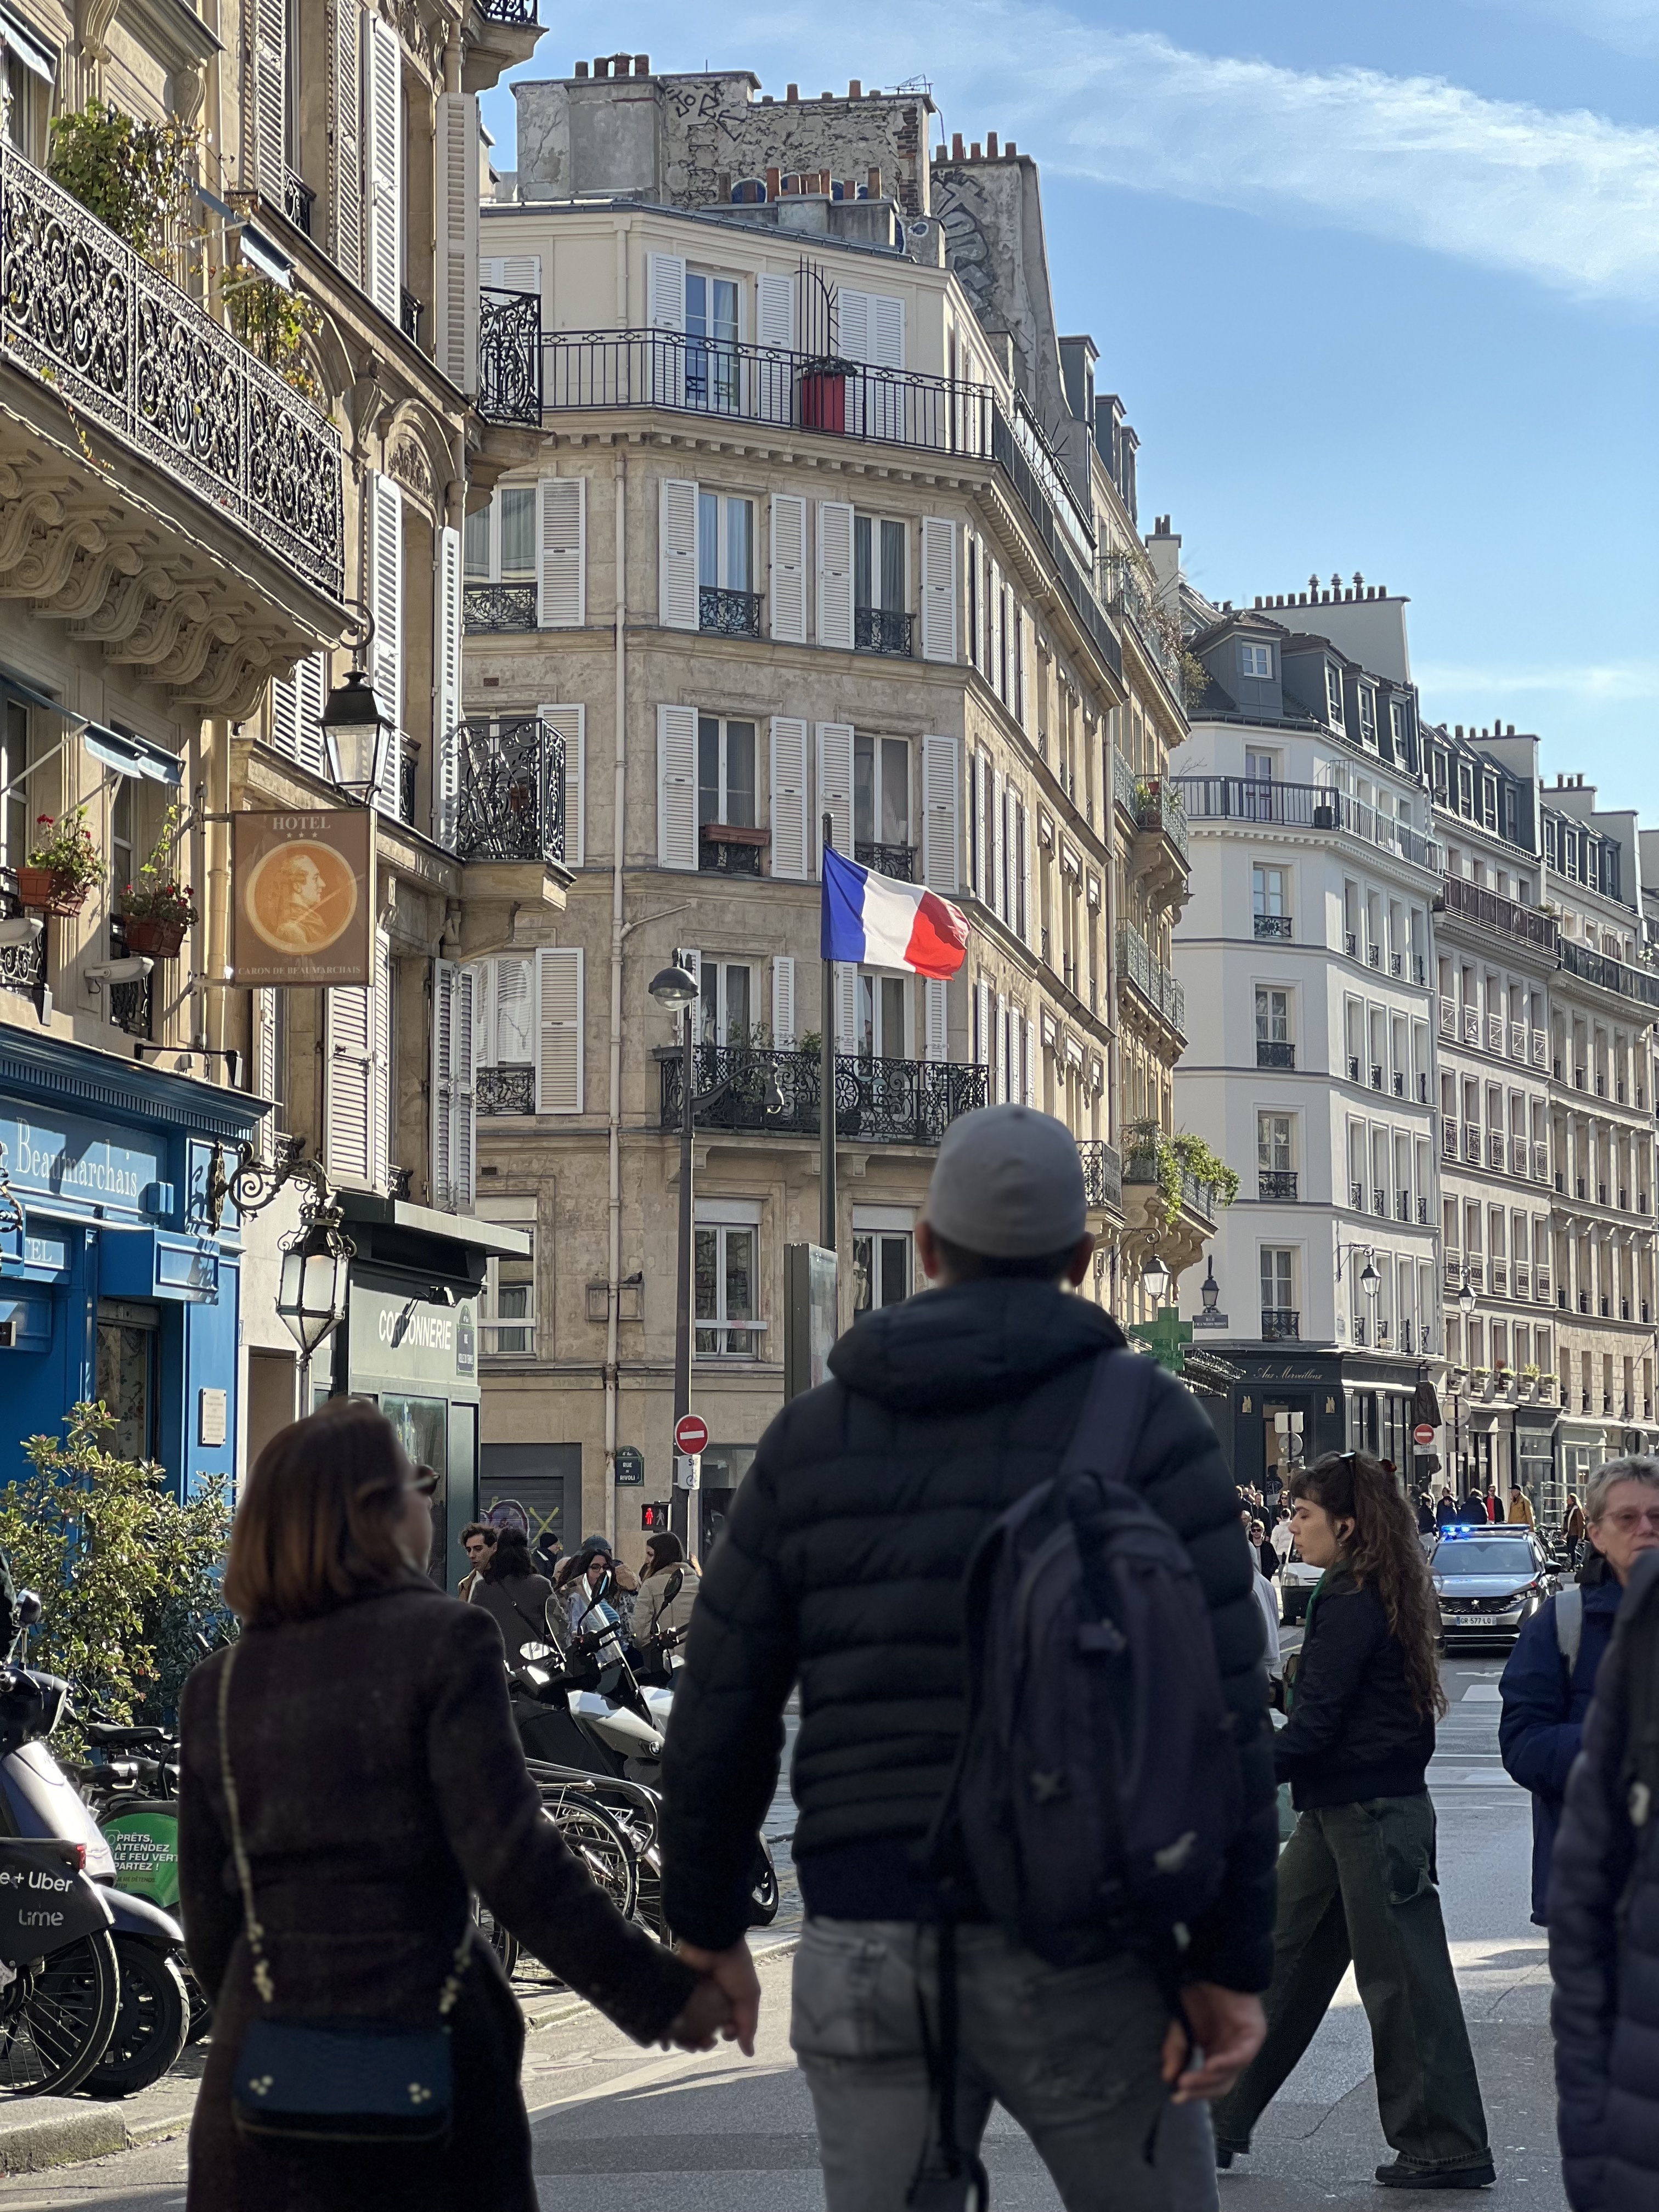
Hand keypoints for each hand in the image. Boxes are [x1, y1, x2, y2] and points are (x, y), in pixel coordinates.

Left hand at [676, 1938, 760, 2056]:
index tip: (725, 2033)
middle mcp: (709, 1999)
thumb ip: (748, 2024)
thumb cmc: (735, 1967)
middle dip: (705, 2042)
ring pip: (686, 2026)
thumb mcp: (749, 1995)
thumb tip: (749, 2053)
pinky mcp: (675, 1992)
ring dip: (688, 2041)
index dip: (726, 2035)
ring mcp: (691, 1996)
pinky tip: (667, 2041)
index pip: (725, 2026)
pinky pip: (670, 2015)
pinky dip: (668, 2031)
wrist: (712, 1940)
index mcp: (727, 2000)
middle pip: (704, 2030)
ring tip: (690, 2043)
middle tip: (706, 2043)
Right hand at [1161, 1983, 1265, 2102]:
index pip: (1207, 2083)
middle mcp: (1230, 2054)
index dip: (1193, 2092)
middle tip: (1181, 2091)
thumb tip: (1168, 2076)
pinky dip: (1226, 2063)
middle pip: (1220, 2085)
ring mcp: (1243, 2046)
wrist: (1213, 1966)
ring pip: (1229, 2075)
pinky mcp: (1254, 2036)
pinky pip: (1241, 2056)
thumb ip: (1176, 2050)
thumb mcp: (1179, 2024)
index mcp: (1214, 2053)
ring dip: (1208, 2080)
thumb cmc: (1198, 1993)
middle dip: (1200, 2090)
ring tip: (1189, 2079)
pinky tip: (1210, 2065)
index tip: (1175, 2095)